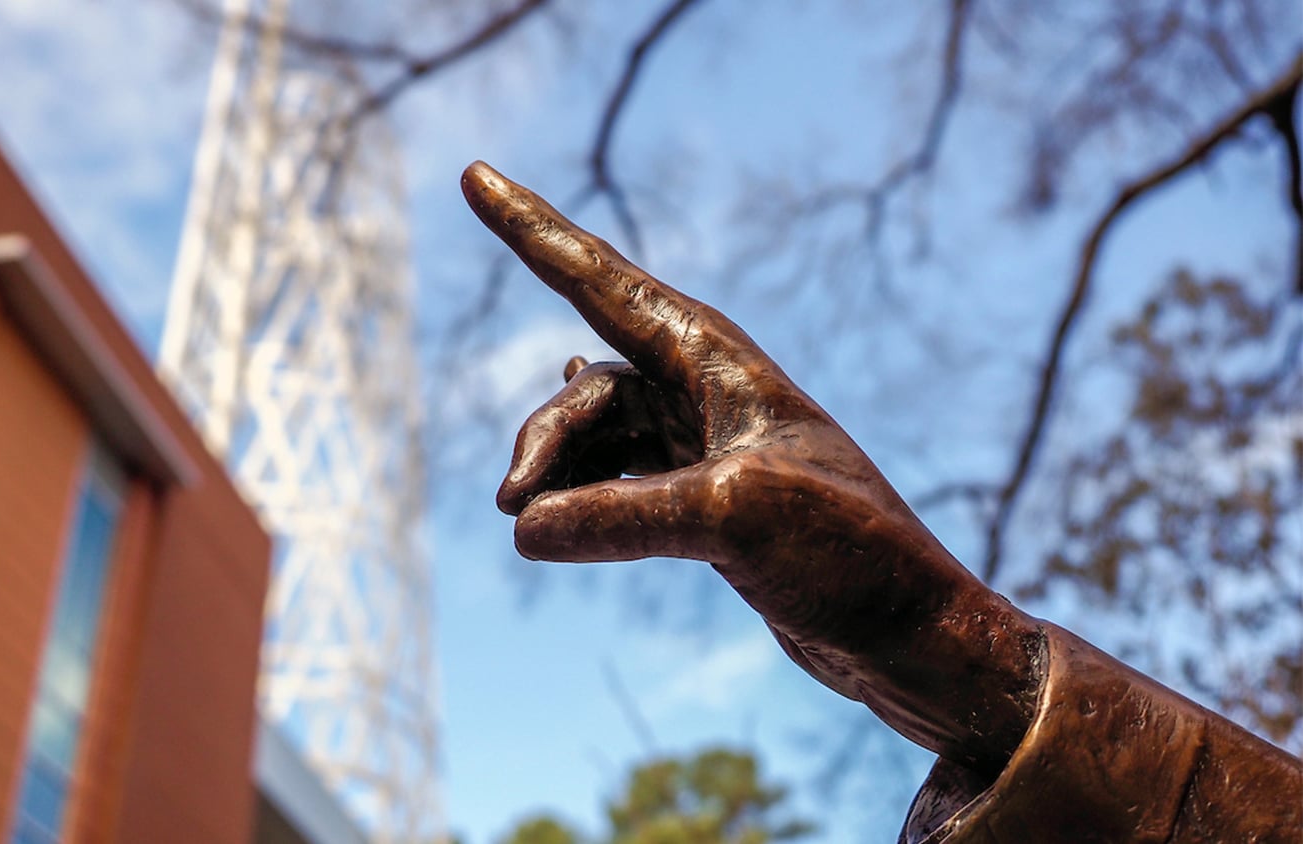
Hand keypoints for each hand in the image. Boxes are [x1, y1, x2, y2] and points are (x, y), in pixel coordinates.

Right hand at [463, 161, 1042, 774]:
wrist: (910, 627)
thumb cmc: (848, 553)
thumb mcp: (732, 519)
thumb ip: (620, 517)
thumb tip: (521, 528)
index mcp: (714, 359)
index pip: (599, 280)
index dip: (530, 227)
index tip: (471, 173)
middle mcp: (704, 387)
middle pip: (585, 392)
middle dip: (541, 441)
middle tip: (511, 507)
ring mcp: (702, 441)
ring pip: (595, 438)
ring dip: (557, 476)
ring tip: (531, 527)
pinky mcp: (703, 494)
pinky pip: (615, 475)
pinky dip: (583, 498)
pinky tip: (558, 514)